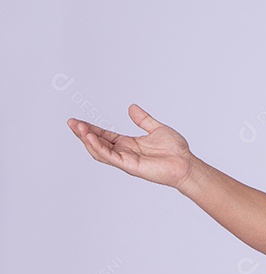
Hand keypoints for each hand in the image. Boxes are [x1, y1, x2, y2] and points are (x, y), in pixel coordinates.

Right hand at [67, 104, 194, 188]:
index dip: (90, 128)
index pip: (104, 135)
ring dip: (87, 140)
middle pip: (97, 143)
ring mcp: (126, 160)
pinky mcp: (130, 166)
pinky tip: (91, 138)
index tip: (77, 121)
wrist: (186, 163)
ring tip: (78, 128)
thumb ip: (143, 119)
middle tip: (71, 123)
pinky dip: (99, 148)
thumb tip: (131, 107)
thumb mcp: (157, 128)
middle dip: (83, 133)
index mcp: (128, 144)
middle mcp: (124, 152)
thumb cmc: (175, 150)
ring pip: (100, 151)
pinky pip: (110, 157)